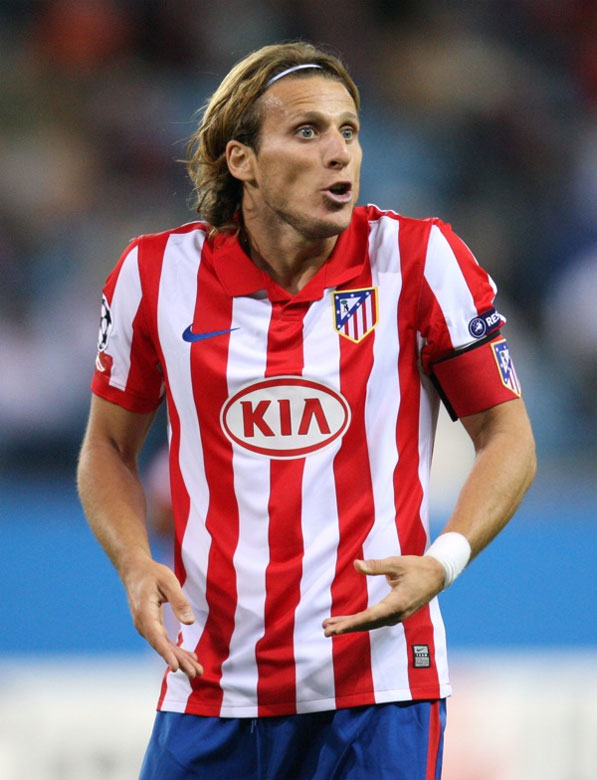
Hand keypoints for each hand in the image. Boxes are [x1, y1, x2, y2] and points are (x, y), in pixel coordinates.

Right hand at [123, 559, 202, 677]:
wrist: (135, 571)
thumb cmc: (152, 573)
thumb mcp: (168, 581)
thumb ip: (179, 601)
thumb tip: (190, 623)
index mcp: (144, 612)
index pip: (156, 637)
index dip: (166, 653)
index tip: (175, 667)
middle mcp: (143, 623)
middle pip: (161, 646)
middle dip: (179, 661)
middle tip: (197, 673)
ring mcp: (146, 626)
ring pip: (163, 646)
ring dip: (180, 658)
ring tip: (197, 671)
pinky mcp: (151, 625)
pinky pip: (163, 641)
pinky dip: (176, 650)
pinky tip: (189, 657)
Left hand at [322, 555, 444, 635]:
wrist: (437, 576)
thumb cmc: (417, 567)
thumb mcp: (397, 563)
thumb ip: (376, 566)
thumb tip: (356, 564)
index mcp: (398, 603)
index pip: (371, 616)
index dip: (352, 622)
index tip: (337, 628)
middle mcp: (397, 614)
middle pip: (368, 624)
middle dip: (346, 627)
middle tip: (326, 630)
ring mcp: (396, 616)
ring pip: (369, 624)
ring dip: (350, 625)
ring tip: (329, 628)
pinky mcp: (394, 614)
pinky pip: (374, 620)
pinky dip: (359, 622)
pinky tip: (345, 622)